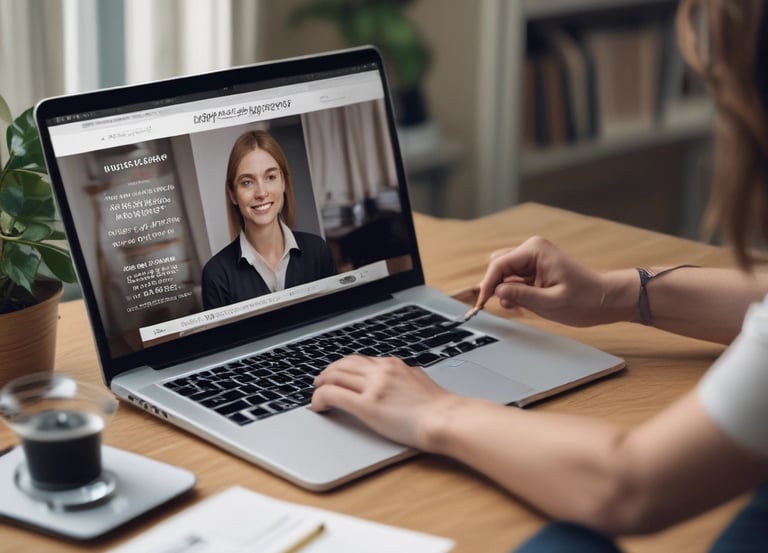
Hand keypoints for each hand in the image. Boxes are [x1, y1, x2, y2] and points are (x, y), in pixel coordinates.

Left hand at [311, 355, 459, 448]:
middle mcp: (381, 370)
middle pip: (343, 364)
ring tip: (316, 393)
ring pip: (334, 376)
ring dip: (321, 383)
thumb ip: (404, 377)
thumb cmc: (438, 408)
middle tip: (320, 382)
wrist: (445, 419)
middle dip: (328, 372)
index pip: (360, 360)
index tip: (338, 375)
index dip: (344, 368)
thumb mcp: (419, 381)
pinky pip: (332, 395)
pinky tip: (318, 406)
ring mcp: (373, 386)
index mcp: (392, 365)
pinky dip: (319, 398)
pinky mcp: (366, 405)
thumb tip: (398, 381)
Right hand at [475, 236, 631, 326]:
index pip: (499, 265)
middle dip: (496, 286)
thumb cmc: (586, 299)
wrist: (607, 300)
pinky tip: (521, 304)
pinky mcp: (537, 269)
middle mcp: (532, 250)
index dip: (487, 285)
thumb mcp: (550, 302)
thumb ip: (520, 295)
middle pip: (499, 266)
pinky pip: (515, 278)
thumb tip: (497, 292)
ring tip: (516, 307)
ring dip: (505, 290)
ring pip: (505, 273)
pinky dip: (513, 291)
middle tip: (502, 306)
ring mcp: (534, 259)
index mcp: (535, 250)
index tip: (481, 303)